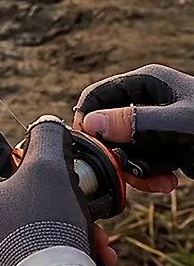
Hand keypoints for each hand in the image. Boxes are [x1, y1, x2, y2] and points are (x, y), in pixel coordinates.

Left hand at [0, 116, 94, 265]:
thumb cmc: (39, 228)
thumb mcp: (47, 168)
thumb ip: (46, 138)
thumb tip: (46, 126)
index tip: (22, 162)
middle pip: (5, 199)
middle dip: (47, 199)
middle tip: (73, 203)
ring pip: (23, 230)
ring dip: (59, 228)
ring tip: (93, 240)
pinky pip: (29, 261)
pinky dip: (56, 256)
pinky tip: (89, 260)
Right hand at [72, 64, 193, 193]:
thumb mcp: (178, 126)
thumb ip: (133, 123)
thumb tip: (90, 123)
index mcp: (147, 83)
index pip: (97, 95)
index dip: (88, 120)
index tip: (89, 147)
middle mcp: (148, 101)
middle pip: (107, 125)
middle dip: (114, 152)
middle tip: (125, 171)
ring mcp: (158, 125)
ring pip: (124, 147)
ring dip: (134, 168)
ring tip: (157, 181)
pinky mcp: (168, 147)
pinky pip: (144, 160)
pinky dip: (150, 175)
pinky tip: (168, 182)